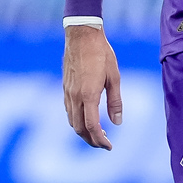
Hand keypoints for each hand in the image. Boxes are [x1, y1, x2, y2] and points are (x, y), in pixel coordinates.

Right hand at [63, 25, 121, 149]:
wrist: (82, 35)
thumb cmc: (101, 53)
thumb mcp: (114, 76)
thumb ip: (115, 101)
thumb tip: (117, 122)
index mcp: (89, 95)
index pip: (92, 127)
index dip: (100, 140)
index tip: (109, 146)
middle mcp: (75, 97)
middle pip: (79, 129)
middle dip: (91, 140)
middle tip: (104, 144)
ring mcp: (67, 92)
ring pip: (72, 121)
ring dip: (83, 132)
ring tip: (97, 133)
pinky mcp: (65, 87)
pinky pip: (69, 111)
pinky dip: (77, 121)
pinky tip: (87, 117)